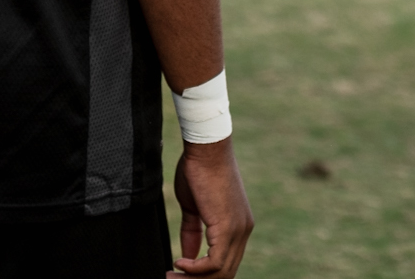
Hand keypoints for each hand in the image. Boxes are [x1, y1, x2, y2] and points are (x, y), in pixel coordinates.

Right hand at [171, 137, 253, 276]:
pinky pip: (214, 263)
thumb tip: (186, 255)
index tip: (178, 274)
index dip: (202, 275)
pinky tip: (178, 262)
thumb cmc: (198, 172)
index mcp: (238, 226)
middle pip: (224, 273)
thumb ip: (192, 232)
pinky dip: (195, 269)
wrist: (206, 149)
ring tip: (170, 275)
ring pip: (220, 272)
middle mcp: (243, 230)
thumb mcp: (194, 208)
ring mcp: (238, 229)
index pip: (226, 264)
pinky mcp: (228, 226)